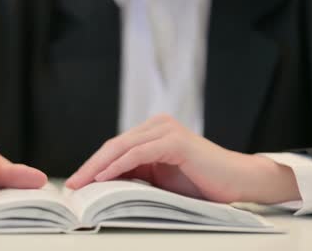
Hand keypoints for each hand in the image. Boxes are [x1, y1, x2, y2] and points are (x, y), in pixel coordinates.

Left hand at [65, 114, 300, 203]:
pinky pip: (139, 153)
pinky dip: (119, 166)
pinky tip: (104, 177)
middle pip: (114, 146)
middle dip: (90, 167)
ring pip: (122, 148)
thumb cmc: (202, 182)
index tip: (77, 183)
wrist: (239, 180)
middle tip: (72, 185)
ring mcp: (165, 130)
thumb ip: (137, 174)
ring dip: (99, 167)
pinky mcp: (174, 141)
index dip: (93, 165)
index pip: (115, 148)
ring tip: (82, 184)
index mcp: (152, 132)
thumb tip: (104, 185)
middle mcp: (156, 126)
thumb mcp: (161, 179)